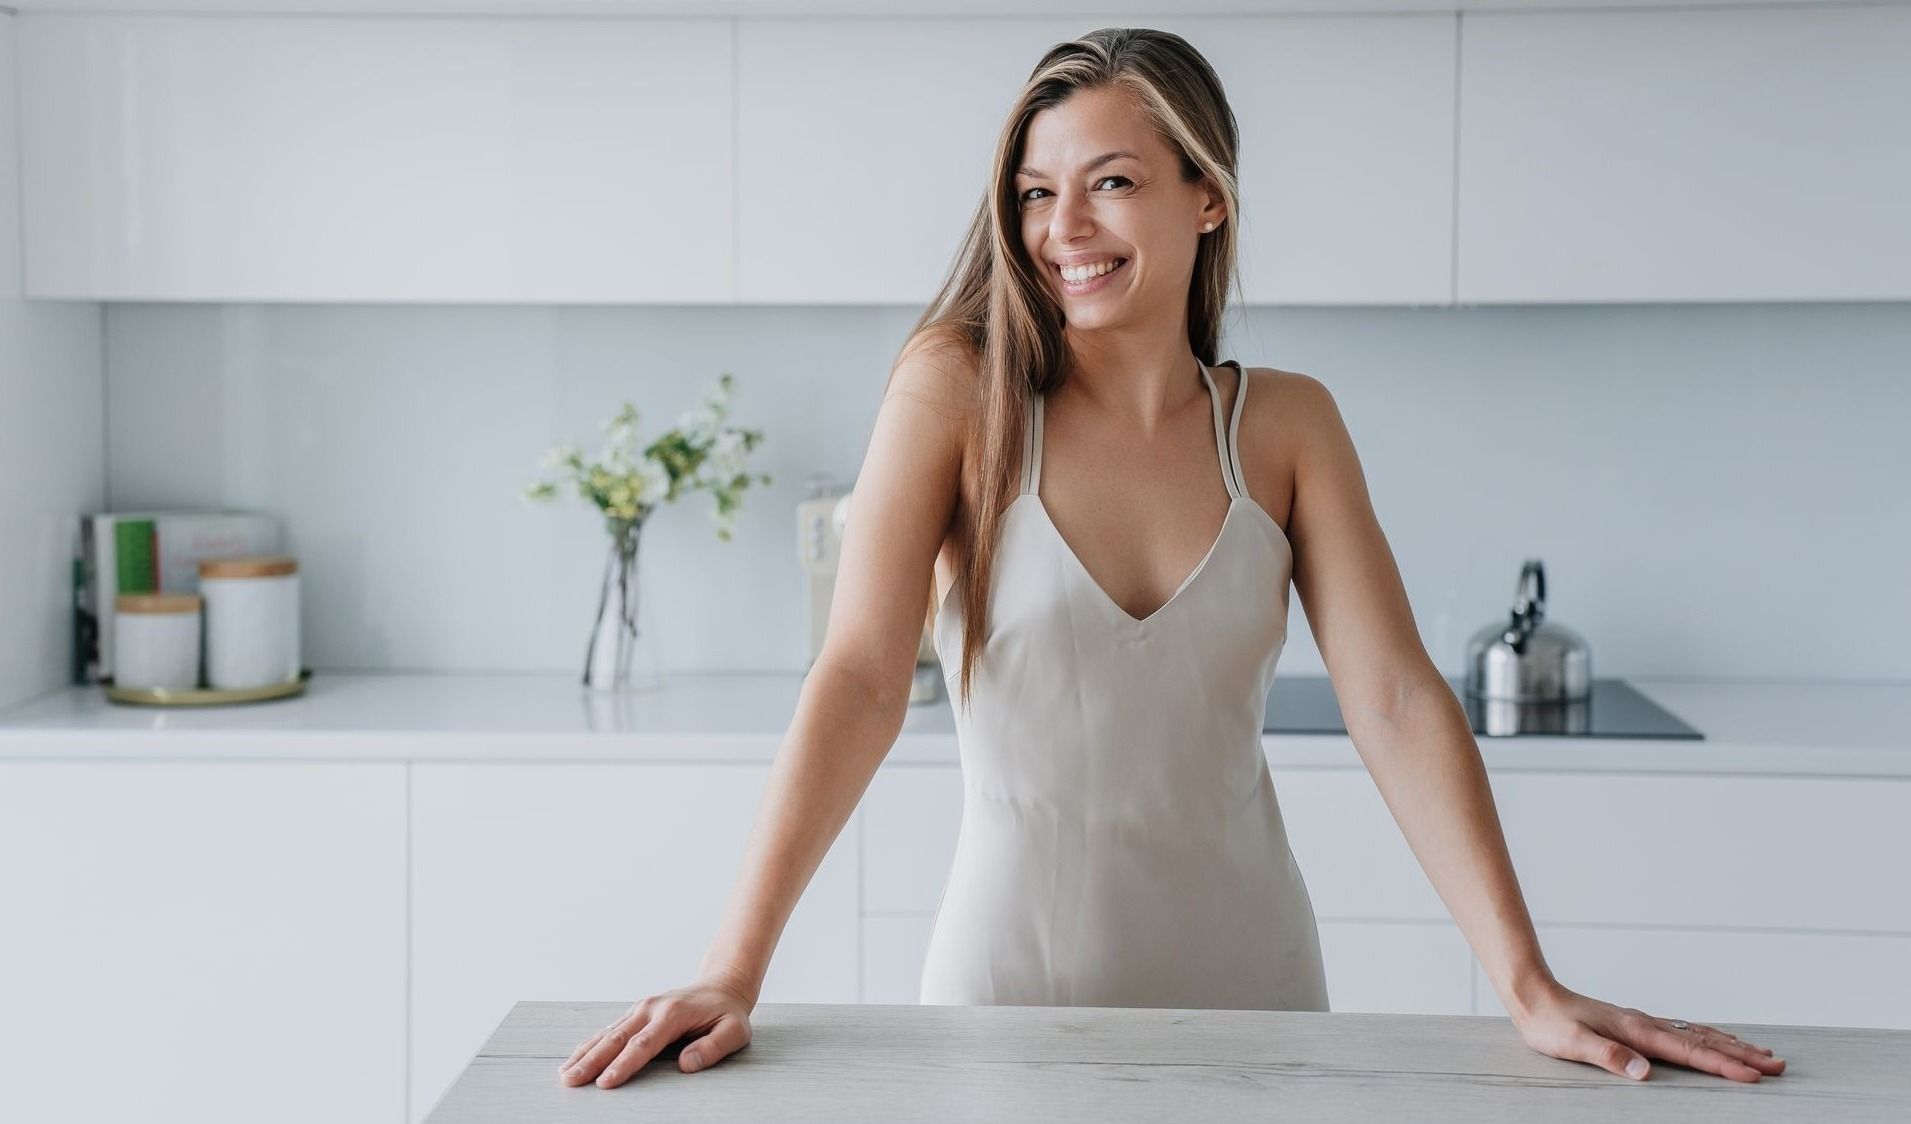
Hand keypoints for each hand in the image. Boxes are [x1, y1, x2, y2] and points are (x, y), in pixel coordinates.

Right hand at [557, 973, 755, 1088]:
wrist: (721, 987)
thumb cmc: (727, 1014)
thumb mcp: (735, 1030)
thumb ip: (713, 1047)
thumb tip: (686, 1065)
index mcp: (673, 1014)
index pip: (644, 1044)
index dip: (624, 1065)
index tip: (605, 1082)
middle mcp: (651, 1008)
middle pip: (617, 1038)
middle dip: (592, 1061)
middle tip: (571, 1080)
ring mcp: (641, 1008)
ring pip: (607, 1033)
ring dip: (585, 1054)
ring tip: (565, 1074)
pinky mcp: (636, 1013)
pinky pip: (609, 1030)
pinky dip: (591, 1045)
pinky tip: (576, 1059)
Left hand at [1507, 978, 1786, 1082]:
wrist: (1534, 995)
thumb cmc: (1550, 1022)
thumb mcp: (1573, 1043)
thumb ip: (1609, 1057)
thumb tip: (1645, 1071)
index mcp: (1637, 1031)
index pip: (1690, 1052)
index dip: (1724, 1065)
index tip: (1755, 1076)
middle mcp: (1646, 1024)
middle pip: (1704, 1040)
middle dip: (1742, 1055)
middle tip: (1778, 1066)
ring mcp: (1643, 1022)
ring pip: (1697, 1034)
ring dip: (1731, 1044)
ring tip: (1761, 1054)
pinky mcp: (1635, 1025)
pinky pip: (1683, 1032)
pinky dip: (1707, 1037)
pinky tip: (1713, 1041)